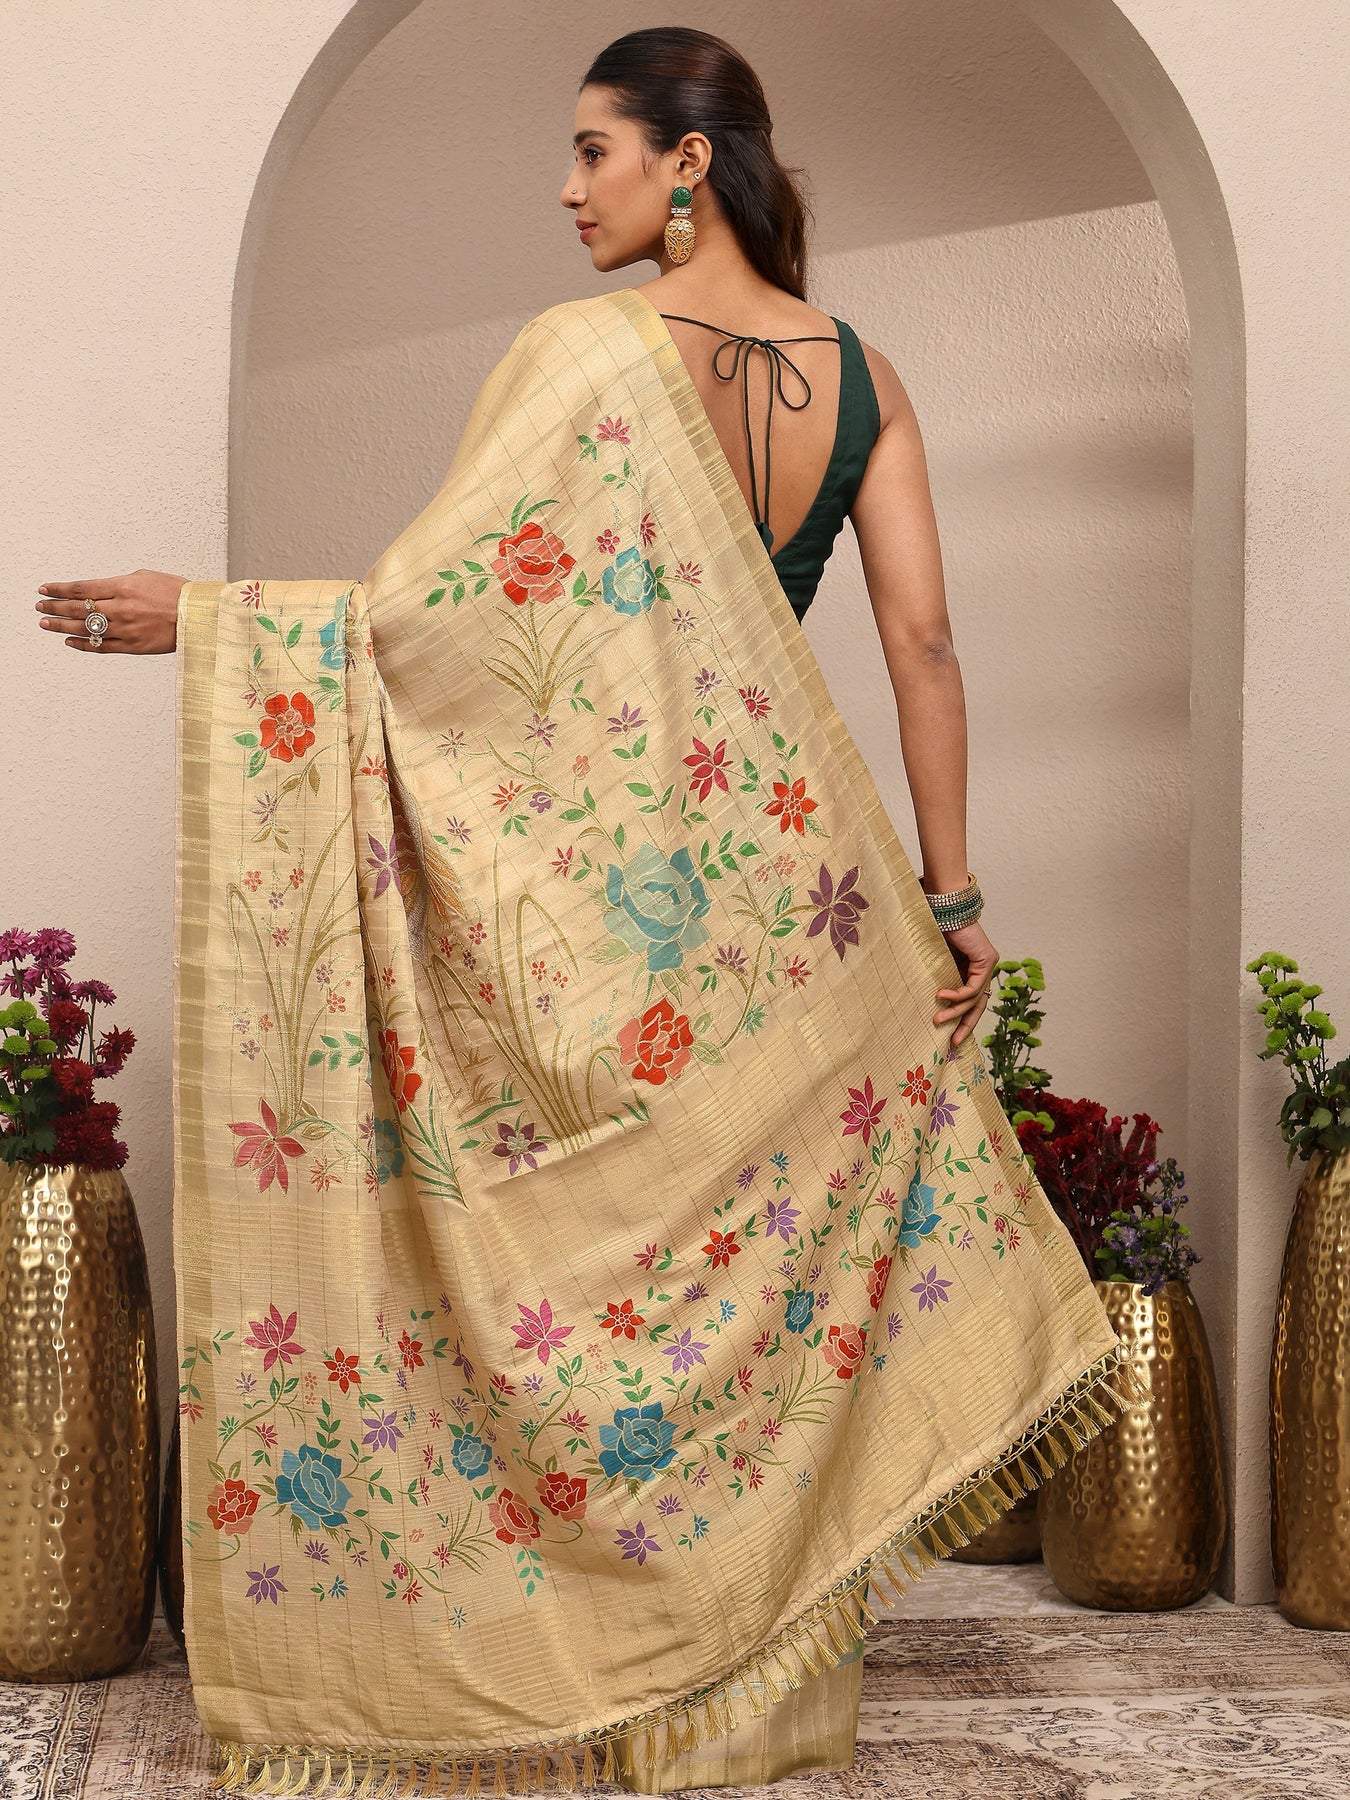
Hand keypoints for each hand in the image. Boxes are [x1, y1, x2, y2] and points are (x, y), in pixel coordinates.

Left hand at [34, 569, 188, 654]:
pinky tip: (69, 640)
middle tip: (40, 606)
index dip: (59, 589)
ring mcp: (125, 629)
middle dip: (54, 606)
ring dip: (61, 625)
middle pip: (77, 608)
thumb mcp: (145, 577)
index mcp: (123, 587)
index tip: (45, 589)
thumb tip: (101, 589)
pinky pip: (101, 647)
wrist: (199, 616)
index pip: (81, 588)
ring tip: (46, 623)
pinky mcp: (132, 646)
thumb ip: (120, 583)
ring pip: (85, 628)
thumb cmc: (177, 594)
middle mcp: (120, 608)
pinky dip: (82, 644)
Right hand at [933, 918, 998, 1047]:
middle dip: (965, 1026)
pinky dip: (957, 994)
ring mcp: (988, 965)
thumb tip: (923, 1005)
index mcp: (971, 971)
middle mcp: (983, 970)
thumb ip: (937, 980)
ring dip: (955, 1012)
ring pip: (974, 999)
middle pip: (977, 1006)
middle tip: (953, 1043)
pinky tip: (942, 997)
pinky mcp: (987, 960)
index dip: (961, 1021)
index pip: (971, 1002)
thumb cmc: (934, 931)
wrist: (943, 907)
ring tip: (937, 1020)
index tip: (950, 1038)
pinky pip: (973, 986)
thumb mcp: (934, 964)